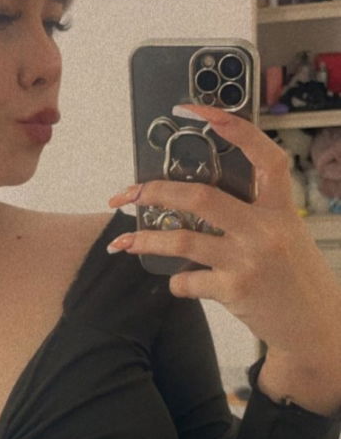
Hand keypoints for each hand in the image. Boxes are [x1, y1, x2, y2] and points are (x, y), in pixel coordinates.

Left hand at [107, 104, 340, 364]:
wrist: (315, 327)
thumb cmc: (297, 278)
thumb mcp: (288, 233)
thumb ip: (254, 212)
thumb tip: (199, 199)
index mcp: (281, 208)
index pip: (262, 155)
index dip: (232, 126)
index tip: (196, 110)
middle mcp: (265, 230)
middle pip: (201, 197)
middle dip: (156, 192)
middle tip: (129, 193)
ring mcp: (248, 261)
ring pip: (182, 240)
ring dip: (146, 241)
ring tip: (123, 243)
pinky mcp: (234, 291)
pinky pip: (188, 281)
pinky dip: (177, 282)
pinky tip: (180, 282)